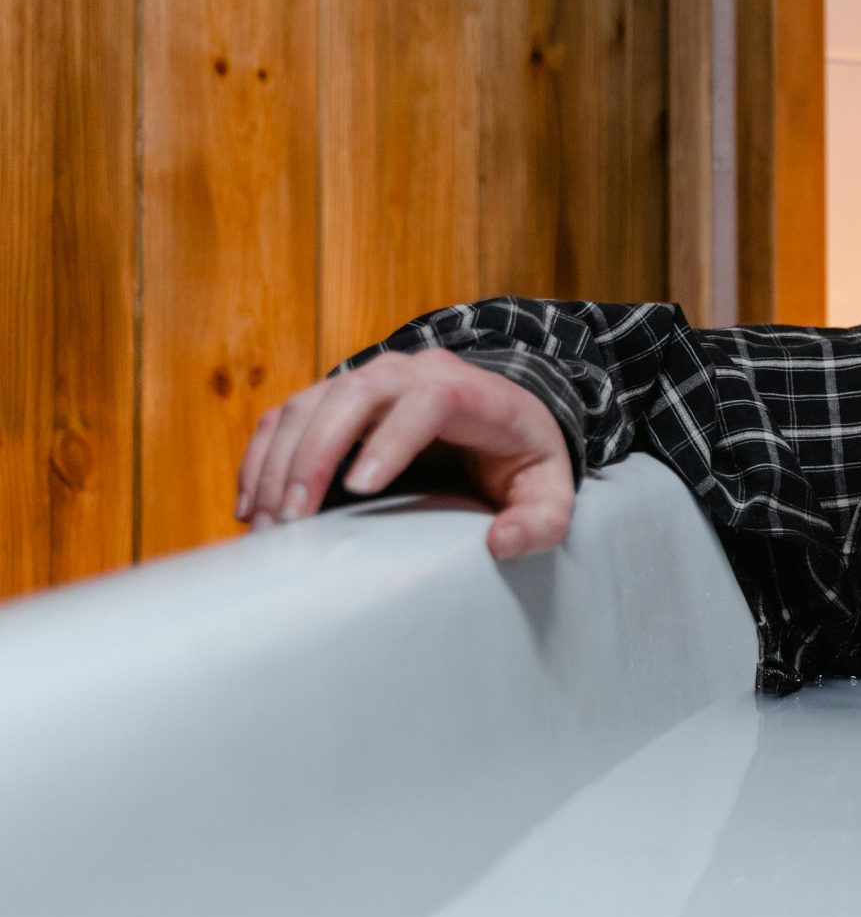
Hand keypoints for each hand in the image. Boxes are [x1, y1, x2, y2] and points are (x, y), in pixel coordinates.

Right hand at [234, 349, 575, 559]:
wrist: (503, 416)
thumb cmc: (524, 458)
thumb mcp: (550, 492)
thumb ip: (540, 521)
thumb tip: (502, 542)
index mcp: (474, 393)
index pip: (429, 400)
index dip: (391, 438)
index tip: (361, 488)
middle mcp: (415, 374)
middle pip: (355, 395)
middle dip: (315, 454)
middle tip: (293, 519)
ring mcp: (370, 380)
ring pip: (309, 404)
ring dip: (279, 461)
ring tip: (268, 525)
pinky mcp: (337, 398)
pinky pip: (287, 417)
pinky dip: (263, 457)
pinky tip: (253, 505)